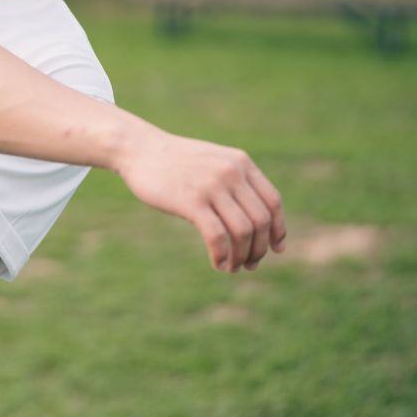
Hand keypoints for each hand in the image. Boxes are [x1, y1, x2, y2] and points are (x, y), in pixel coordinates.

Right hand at [115, 127, 285, 272]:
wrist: (138, 149)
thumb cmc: (173, 161)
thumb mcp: (211, 162)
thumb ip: (233, 180)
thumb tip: (252, 215)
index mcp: (240, 162)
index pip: (273, 201)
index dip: (278, 229)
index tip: (275, 249)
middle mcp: (231, 172)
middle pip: (261, 220)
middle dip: (259, 249)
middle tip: (250, 264)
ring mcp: (212, 186)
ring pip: (243, 231)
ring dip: (241, 256)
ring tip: (232, 267)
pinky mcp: (191, 201)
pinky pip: (218, 236)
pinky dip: (222, 255)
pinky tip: (218, 263)